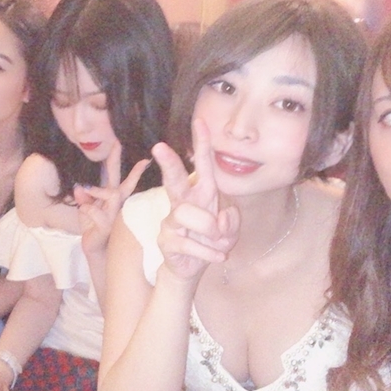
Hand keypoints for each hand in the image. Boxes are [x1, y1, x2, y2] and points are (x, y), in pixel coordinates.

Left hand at [74, 140, 149, 256]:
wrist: (94, 249)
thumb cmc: (93, 227)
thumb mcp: (86, 209)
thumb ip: (83, 197)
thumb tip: (80, 186)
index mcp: (112, 197)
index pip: (121, 178)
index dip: (129, 166)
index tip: (142, 156)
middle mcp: (117, 204)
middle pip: (123, 181)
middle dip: (122, 164)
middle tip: (121, 146)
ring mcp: (114, 214)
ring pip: (112, 193)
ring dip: (97, 190)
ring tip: (85, 189)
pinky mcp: (107, 226)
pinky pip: (96, 211)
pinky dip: (86, 208)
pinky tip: (82, 209)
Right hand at [153, 119, 239, 281]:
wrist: (191, 269)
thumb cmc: (209, 241)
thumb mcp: (229, 232)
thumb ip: (231, 222)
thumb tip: (220, 217)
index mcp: (200, 193)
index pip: (201, 165)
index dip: (201, 144)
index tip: (200, 121)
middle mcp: (182, 202)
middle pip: (174, 179)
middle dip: (168, 163)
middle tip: (158, 147)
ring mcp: (170, 221)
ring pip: (189, 214)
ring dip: (211, 230)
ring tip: (219, 242)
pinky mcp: (166, 241)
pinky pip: (190, 244)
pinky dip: (209, 252)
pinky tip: (218, 257)